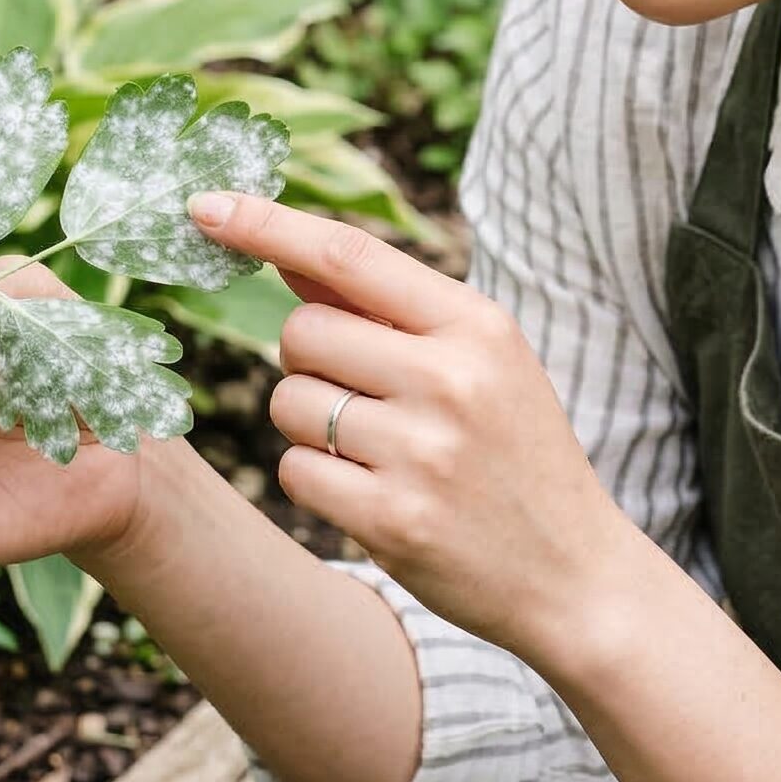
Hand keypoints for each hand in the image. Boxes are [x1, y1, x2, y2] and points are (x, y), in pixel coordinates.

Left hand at [187, 191, 637, 662]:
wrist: (574, 575)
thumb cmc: (515, 451)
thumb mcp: (480, 360)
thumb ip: (385, 309)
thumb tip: (287, 257)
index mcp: (476, 324)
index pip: (349, 255)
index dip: (268, 226)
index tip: (206, 206)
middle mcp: (451, 378)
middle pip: (302, 331)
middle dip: (306, 359)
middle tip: (358, 392)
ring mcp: (421, 451)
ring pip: (289, 402)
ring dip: (308, 423)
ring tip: (376, 448)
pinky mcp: (391, 520)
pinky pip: (294, 471)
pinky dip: (314, 479)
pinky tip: (372, 492)